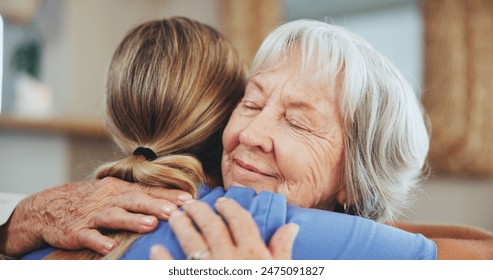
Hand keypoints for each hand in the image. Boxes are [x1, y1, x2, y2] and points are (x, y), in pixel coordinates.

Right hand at [0, 177, 192, 256]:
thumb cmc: (94, 201)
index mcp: (120, 190)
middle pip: (134, 200)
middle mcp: (108, 199)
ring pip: (114, 216)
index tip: (189, 200)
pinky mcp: (76, 230)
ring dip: (132, 220)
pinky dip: (98, 240)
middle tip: (174, 213)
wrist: (49, 206)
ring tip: (150, 225)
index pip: (148, 191)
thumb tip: (174, 201)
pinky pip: (88, 235)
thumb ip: (141, 196)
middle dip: (155, 206)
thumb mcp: (116, 193)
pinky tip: (110, 246)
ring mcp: (92, 215)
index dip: (168, 195)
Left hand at [150, 198, 298, 259]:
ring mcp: (208, 273)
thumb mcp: (278, 274)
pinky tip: (156, 249)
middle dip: (200, 211)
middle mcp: (230, 260)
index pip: (240, 221)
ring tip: (175, 216)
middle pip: (212, 226)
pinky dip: (162, 258)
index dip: (230, 207)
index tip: (222, 202)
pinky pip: (173, 270)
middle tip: (191, 204)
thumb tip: (291, 225)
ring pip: (191, 241)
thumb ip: (282, 250)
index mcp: (253, 255)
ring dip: (181, 226)